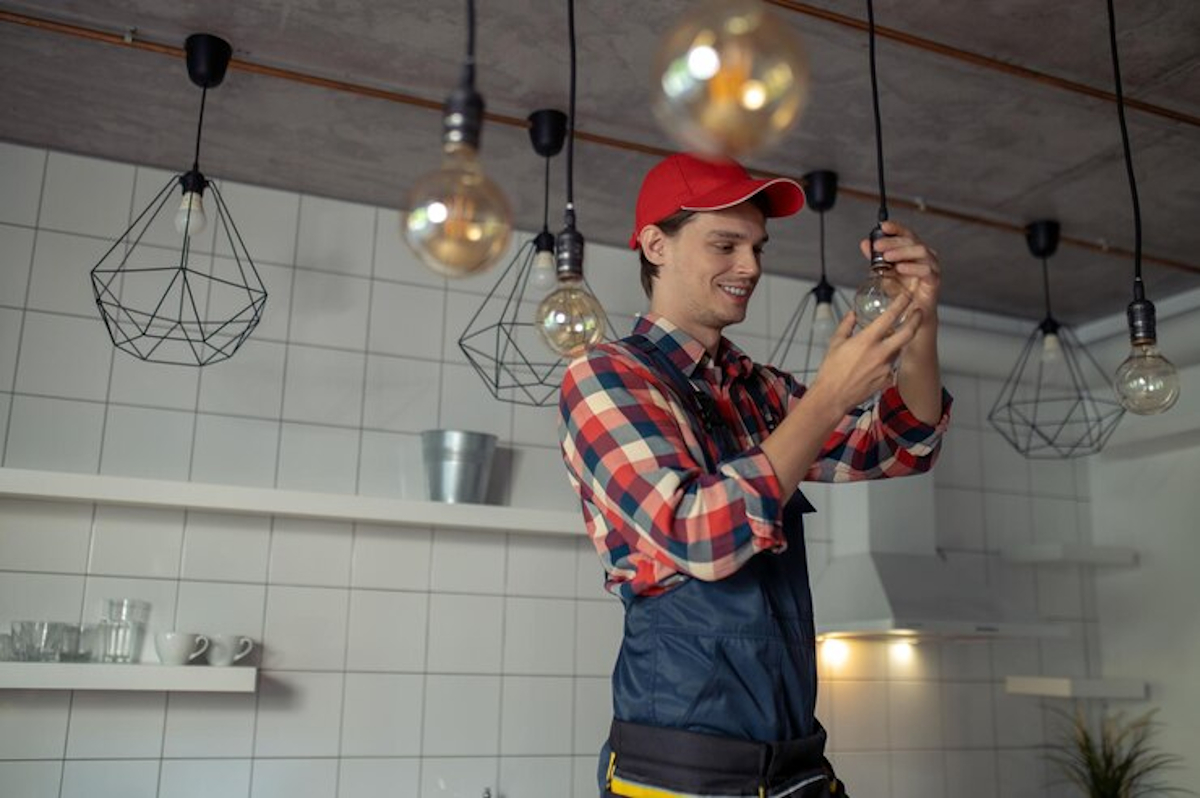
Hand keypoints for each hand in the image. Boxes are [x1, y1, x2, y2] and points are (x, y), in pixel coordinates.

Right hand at [809, 291, 921, 412]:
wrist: (832, 397)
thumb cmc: (831, 372)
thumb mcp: (835, 343)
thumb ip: (846, 325)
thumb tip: (852, 315)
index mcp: (866, 340)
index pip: (890, 317)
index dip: (901, 303)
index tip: (906, 296)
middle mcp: (880, 353)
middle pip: (908, 333)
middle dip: (916, 320)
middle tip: (918, 312)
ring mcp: (886, 367)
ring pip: (898, 349)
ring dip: (896, 343)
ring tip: (885, 343)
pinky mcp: (887, 379)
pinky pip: (891, 366)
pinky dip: (886, 361)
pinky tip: (874, 365)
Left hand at [859, 220, 940, 322]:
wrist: (910, 313)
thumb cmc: (901, 292)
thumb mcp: (884, 272)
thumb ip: (875, 258)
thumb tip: (865, 243)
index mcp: (913, 252)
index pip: (906, 234)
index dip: (896, 228)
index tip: (883, 226)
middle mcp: (924, 256)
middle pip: (911, 240)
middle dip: (893, 241)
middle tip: (878, 246)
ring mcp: (931, 267)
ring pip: (921, 251)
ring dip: (902, 251)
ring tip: (887, 257)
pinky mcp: (934, 281)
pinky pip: (926, 270)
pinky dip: (912, 267)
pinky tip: (901, 268)